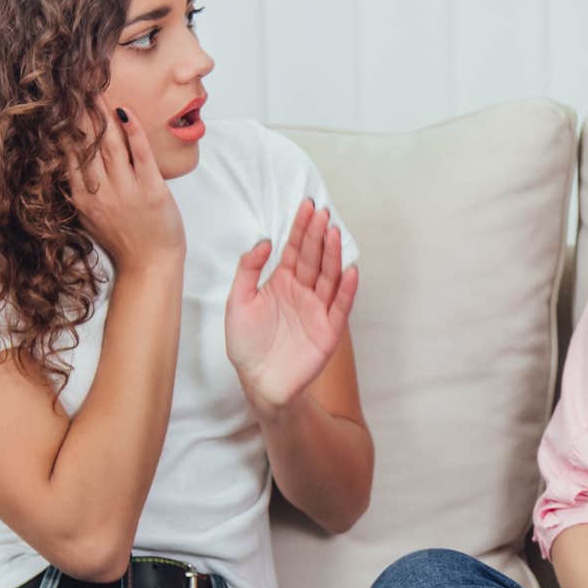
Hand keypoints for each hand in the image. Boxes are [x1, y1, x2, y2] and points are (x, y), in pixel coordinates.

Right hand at [66, 98, 184, 272]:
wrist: (150, 266)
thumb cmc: (123, 241)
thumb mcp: (91, 218)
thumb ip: (79, 192)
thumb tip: (69, 164)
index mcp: (82, 199)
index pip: (70, 155)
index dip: (66, 128)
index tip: (61, 105)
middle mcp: (101, 193)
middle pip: (88, 146)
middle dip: (81, 115)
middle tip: (76, 87)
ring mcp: (126, 191)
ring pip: (111, 146)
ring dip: (104, 116)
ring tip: (98, 93)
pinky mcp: (152, 191)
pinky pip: (142, 155)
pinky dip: (135, 132)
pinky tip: (128, 113)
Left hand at [225, 198, 359, 419]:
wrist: (258, 382)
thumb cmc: (246, 345)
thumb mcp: (237, 302)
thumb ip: (248, 270)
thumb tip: (266, 241)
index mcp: (281, 283)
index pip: (294, 250)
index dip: (300, 228)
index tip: (306, 206)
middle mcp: (302, 292)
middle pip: (313, 258)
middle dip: (317, 235)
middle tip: (322, 213)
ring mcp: (317, 310)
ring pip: (329, 277)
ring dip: (333, 256)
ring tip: (334, 234)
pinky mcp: (328, 331)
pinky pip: (340, 307)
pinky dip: (347, 290)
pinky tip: (350, 271)